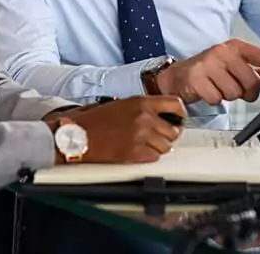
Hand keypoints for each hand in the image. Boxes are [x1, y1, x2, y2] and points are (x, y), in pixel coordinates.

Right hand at [55, 96, 186, 163]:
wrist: (79, 135)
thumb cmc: (95, 120)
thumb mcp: (121, 104)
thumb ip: (143, 108)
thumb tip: (161, 115)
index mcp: (141, 103)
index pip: (175, 104)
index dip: (180, 114)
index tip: (178, 119)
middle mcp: (144, 118)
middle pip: (174, 131)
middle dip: (167, 135)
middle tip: (156, 136)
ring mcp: (141, 136)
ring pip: (166, 147)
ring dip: (157, 147)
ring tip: (142, 144)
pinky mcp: (136, 152)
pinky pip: (155, 157)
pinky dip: (148, 157)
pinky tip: (136, 151)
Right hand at [155, 39, 259, 104]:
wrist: (177, 76)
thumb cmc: (208, 71)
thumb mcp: (234, 66)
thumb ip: (257, 72)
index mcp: (235, 46)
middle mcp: (222, 51)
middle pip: (252, 81)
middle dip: (247, 92)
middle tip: (236, 90)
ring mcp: (208, 63)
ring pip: (235, 92)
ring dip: (229, 96)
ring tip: (218, 88)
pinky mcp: (196, 78)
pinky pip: (217, 98)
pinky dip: (214, 99)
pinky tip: (208, 91)